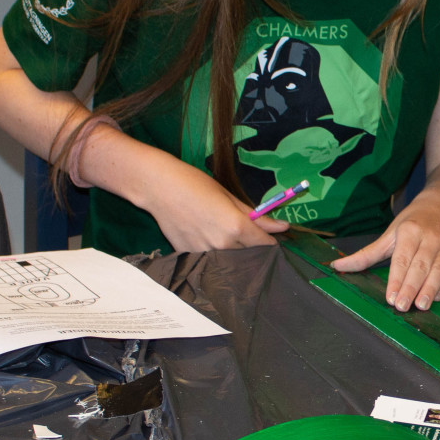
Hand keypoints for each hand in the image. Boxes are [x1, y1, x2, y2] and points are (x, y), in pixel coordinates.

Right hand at [136, 156, 287, 252]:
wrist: (158, 187)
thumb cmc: (195, 183)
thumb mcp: (228, 196)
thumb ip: (254, 216)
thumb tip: (281, 227)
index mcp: (235, 227)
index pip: (263, 243)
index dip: (270, 240)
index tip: (272, 236)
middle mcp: (221, 245)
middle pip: (246, 251)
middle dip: (250, 242)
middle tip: (242, 227)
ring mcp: (203, 253)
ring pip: (227, 256)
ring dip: (230, 246)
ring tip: (217, 227)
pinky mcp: (188, 255)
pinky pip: (207, 256)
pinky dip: (211, 248)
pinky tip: (202, 232)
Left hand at [330, 191, 439, 310]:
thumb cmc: (413, 222)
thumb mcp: (389, 233)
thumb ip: (367, 254)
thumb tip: (338, 266)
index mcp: (410, 231)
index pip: (402, 258)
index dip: (396, 279)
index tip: (390, 297)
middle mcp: (430, 239)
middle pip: (420, 266)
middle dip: (411, 287)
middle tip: (401, 306)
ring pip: (438, 271)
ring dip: (429, 290)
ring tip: (420, 306)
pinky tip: (435, 298)